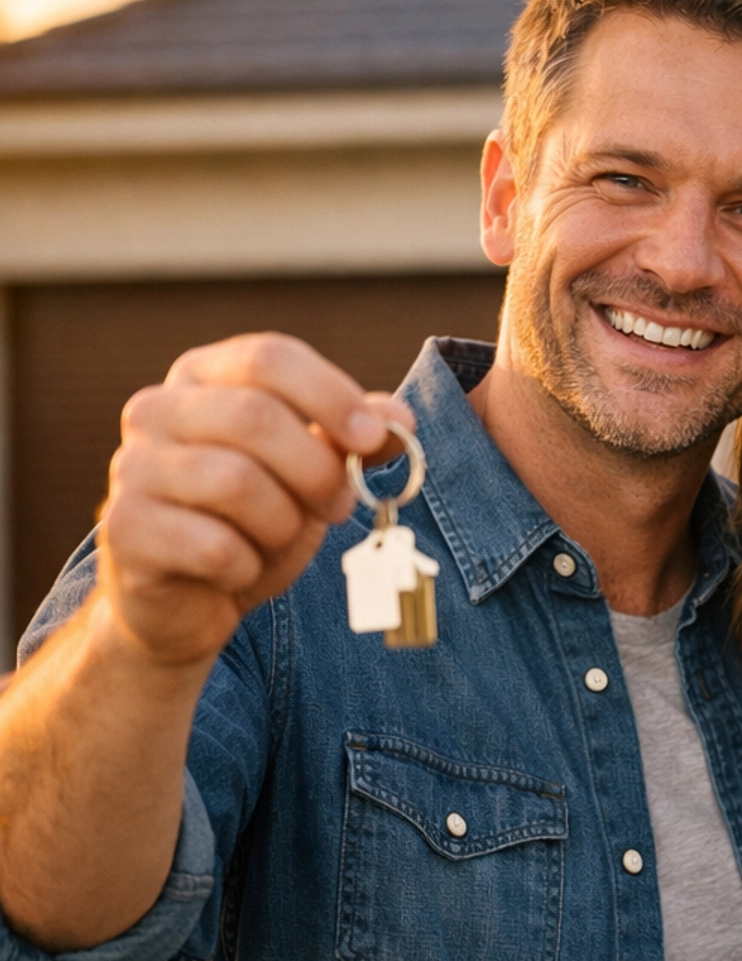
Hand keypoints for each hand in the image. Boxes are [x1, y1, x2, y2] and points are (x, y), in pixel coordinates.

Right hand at [100, 333, 413, 668]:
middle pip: (255, 417)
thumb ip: (353, 440)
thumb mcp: (313, 472)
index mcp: (202, 376)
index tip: (374, 439)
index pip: (269, 357)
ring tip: (279, 538)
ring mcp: (132, 468)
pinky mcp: (124, 530)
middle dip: (316, 471)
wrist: (186, 602)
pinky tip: (236, 570)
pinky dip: (246, 566)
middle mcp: (156, 409)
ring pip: (236, 482)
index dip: (331, 396)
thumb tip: (400, 420)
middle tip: (336, 506)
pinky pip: (214, 546)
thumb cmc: (254, 523)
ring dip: (282, 524)